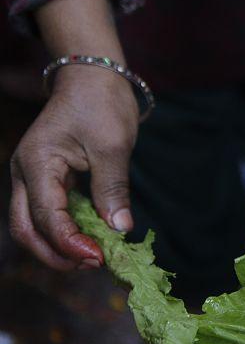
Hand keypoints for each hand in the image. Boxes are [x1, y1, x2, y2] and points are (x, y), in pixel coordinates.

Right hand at [7, 0, 138, 269]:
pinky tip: (88, 240)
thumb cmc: (103, 105)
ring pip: (32, 225)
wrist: (93, 78)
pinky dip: (64, 231)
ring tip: (93, 257)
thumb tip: (119, 229)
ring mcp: (31, 178)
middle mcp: (25, 174)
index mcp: (37, 163)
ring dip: (58, 246)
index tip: (98, 258)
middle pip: (26, 229)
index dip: (70, 243)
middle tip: (93, 265)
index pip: (47, 216)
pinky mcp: (45, 180)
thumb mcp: (113, 146)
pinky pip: (47, 214)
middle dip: (56, 254)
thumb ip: (112, 188)